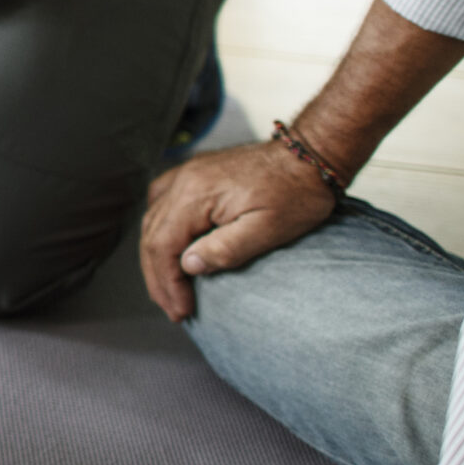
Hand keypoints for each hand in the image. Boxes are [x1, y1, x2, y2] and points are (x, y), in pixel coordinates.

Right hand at [139, 139, 337, 321]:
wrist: (311, 154)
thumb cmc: (297, 191)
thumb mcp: (268, 229)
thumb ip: (225, 249)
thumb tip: (188, 265)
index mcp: (196, 194)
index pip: (162, 246)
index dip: (167, 283)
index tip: (181, 310)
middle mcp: (183, 180)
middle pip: (152, 236)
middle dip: (159, 278)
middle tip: (173, 309)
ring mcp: (187, 173)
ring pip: (153, 221)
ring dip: (157, 257)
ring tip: (168, 287)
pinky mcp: (196, 173)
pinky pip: (162, 203)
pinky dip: (160, 230)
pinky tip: (168, 245)